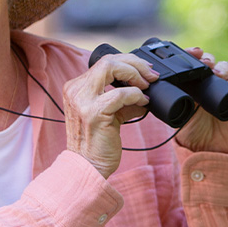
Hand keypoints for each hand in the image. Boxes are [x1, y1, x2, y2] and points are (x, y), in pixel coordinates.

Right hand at [64, 52, 158, 177]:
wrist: (88, 166)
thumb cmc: (97, 143)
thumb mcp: (108, 114)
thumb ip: (121, 100)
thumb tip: (144, 91)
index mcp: (76, 88)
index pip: (103, 62)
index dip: (128, 62)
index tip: (145, 71)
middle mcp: (75, 90)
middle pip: (107, 60)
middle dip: (135, 64)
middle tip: (151, 76)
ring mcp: (82, 101)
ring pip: (111, 68)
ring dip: (136, 75)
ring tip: (147, 86)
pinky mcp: (93, 113)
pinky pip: (120, 94)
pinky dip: (136, 95)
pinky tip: (143, 103)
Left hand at [175, 48, 227, 153]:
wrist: (210, 150)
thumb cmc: (193, 131)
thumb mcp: (178, 114)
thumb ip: (171, 102)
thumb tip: (155, 91)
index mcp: (194, 83)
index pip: (194, 63)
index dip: (191, 55)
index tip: (187, 53)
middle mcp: (212, 81)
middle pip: (211, 61)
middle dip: (206, 58)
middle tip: (201, 60)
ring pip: (227, 68)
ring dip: (221, 66)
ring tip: (215, 72)